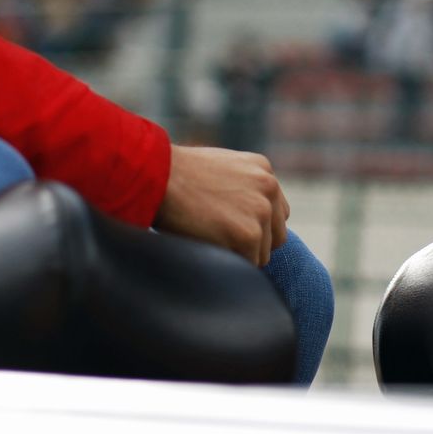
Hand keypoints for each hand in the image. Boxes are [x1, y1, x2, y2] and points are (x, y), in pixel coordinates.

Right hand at [154, 144, 289, 266]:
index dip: (256, 226)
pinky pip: (248, 265)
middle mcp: (269, 187)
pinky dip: (229, 262)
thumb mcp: (219, 168)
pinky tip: (208, 245)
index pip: (276, 212)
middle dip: (253, 244)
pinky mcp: (249, 235)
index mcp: (262, 169)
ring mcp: (261, 211)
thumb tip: (244, 215)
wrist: (156, 176)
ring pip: (263, 253)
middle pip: (276, 235)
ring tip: (209, 238)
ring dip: (240, 255)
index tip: (232, 229)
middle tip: (220, 240)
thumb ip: (241, 187)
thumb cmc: (175, 175)